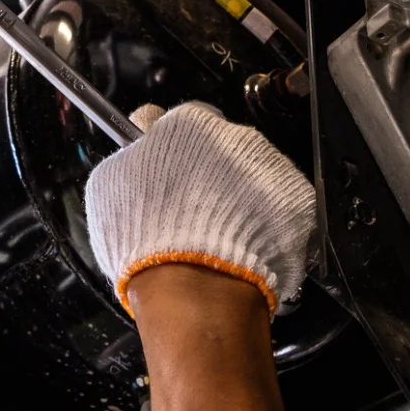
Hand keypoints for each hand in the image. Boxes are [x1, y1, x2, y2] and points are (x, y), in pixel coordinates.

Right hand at [85, 102, 316, 316]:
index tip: (170, 172)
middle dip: (213, 173)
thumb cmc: (144, 237)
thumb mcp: (110, 187)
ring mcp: (274, 169)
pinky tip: (249, 247)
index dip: (174, 147)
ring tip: (224, 236)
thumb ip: (130, 156)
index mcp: (189, 125)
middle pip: (225, 148)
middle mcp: (237, 137)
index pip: (184, 121)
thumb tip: (139, 145)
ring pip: (255, 176)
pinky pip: (280, 207)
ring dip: (242, 197)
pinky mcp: (299, 203)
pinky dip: (268, 223)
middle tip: (196, 212)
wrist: (196, 289)